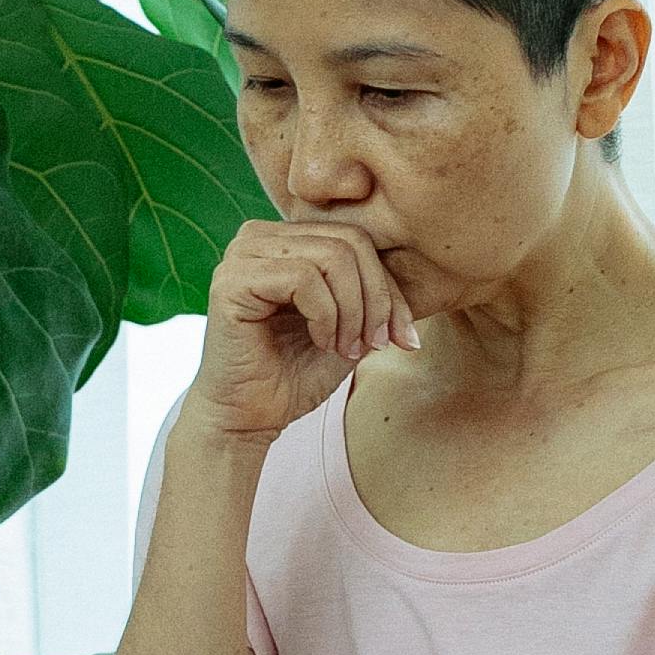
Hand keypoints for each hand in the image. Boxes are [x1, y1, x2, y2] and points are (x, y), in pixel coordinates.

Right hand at [184, 215, 418, 447]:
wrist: (249, 418)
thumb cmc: (294, 375)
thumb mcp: (351, 327)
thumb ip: (374, 294)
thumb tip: (422, 272)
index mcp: (286, 239)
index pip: (357, 238)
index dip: (389, 287)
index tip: (404, 339)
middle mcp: (260, 236)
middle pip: (350, 242)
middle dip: (376, 300)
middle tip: (375, 345)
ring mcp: (243, 254)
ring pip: (332, 257)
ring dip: (352, 311)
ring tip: (346, 348)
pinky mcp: (232, 280)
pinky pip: (304, 278)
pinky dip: (326, 316)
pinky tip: (322, 343)